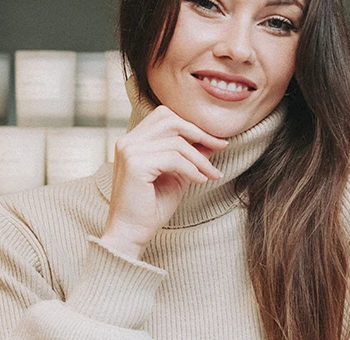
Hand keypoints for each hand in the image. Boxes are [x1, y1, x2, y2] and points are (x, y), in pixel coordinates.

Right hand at [101, 106, 227, 258]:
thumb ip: (191, 155)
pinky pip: (174, 158)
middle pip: (171, 120)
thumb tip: (214, 140)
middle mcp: (128, 141)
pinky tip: (200, 180)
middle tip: (221, 146)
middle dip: (200, 133)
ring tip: (211, 174)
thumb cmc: (152, 206)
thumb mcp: (178, 174)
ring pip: (176, 142)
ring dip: (199, 158)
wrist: (131, 234)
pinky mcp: (135, 164)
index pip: (166, 116)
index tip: (216, 140)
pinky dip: (192, 169)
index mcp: (134, 139)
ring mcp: (129, 151)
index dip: (193, 125)